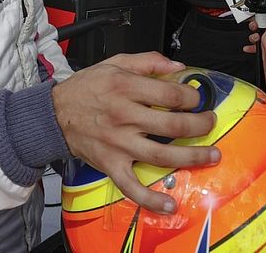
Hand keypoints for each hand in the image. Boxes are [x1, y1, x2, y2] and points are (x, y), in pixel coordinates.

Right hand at [52, 52, 219, 214]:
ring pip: (161, 155)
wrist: (53, 115)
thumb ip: (148, 61)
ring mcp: (118, 144)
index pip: (170, 94)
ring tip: (211, 155)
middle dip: (199, 125)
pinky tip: (171, 204)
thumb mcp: (114, 63)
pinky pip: (132, 186)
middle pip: (172, 125)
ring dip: (191, 158)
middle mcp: (124, 116)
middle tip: (210, 123)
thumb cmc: (86, 88)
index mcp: (125, 88)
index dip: (191, 97)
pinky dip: (151, 199)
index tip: (197, 99)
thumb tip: (179, 66)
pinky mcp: (110, 165)